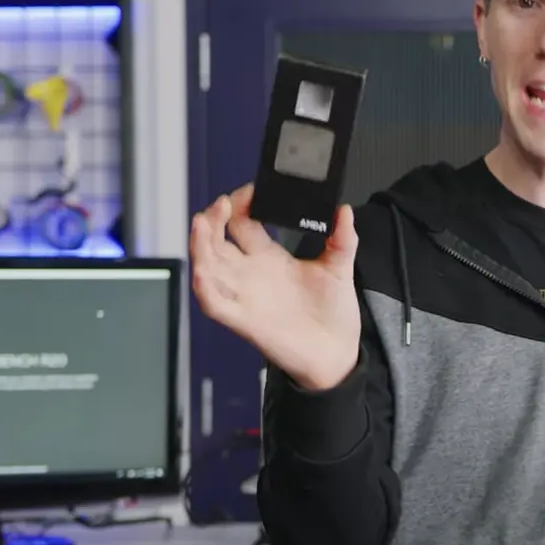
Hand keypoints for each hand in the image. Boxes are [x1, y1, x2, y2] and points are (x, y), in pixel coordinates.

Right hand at [189, 184, 359, 390]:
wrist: (337, 353)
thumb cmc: (332, 314)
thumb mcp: (339, 268)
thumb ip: (342, 238)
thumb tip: (344, 210)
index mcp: (269, 257)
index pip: (243, 223)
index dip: (242, 204)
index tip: (251, 191)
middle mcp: (251, 274)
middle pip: (217, 241)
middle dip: (213, 220)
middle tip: (223, 203)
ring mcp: (244, 296)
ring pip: (208, 267)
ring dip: (200, 245)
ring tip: (202, 222)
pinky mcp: (244, 321)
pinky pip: (214, 304)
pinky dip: (204, 288)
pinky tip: (202, 270)